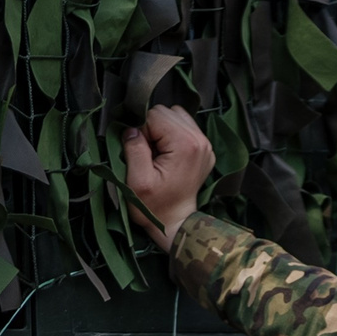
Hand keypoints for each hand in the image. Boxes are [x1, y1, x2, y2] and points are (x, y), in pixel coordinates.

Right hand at [122, 104, 215, 250]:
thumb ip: (134, 149)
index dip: (141, 131)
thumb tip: (131, 129)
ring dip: (162, 130)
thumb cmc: (154, 207)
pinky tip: (167, 154)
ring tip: (158, 154)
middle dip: (152, 129)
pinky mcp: (204, 149)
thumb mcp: (137, 181)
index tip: (142, 153)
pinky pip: (184, 126)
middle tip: (149, 155)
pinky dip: (172, 135)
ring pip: (175, 116)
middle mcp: (200, 140)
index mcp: (186, 144)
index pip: (154, 115)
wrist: (174, 223)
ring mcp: (205, 144)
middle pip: (166, 112)